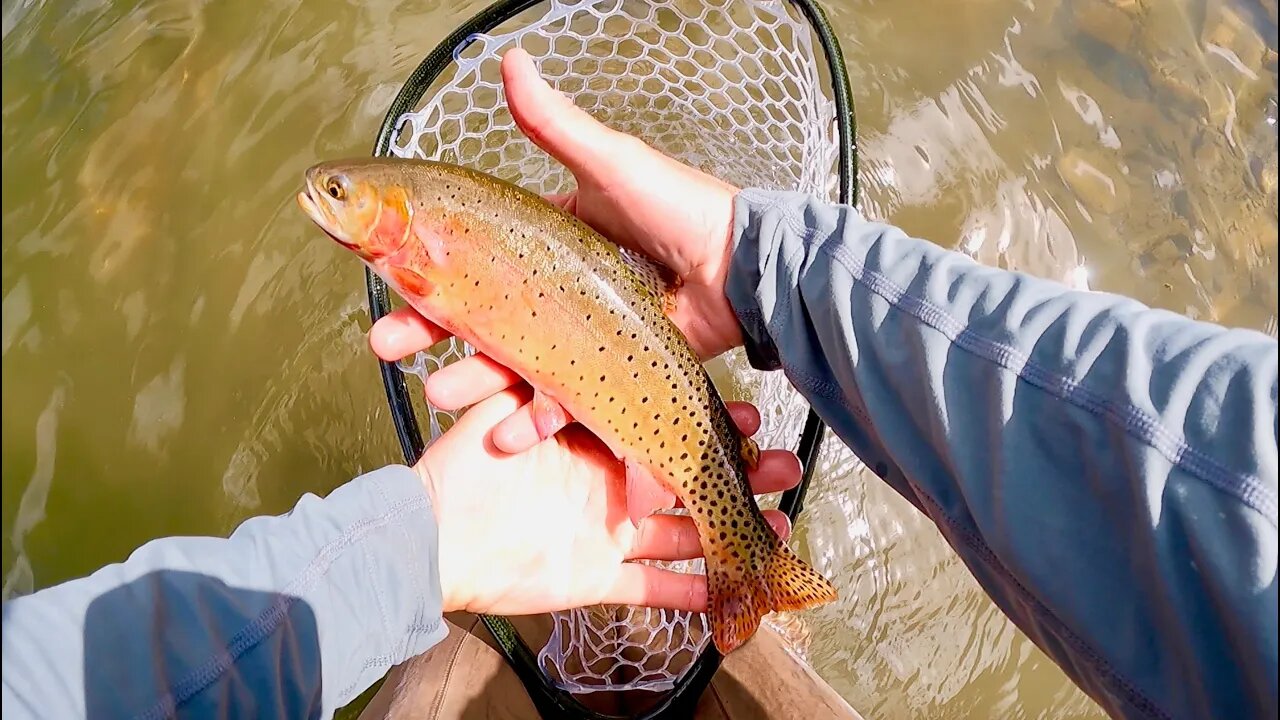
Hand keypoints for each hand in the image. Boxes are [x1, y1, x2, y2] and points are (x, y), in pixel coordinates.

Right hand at [371, 46, 746, 453]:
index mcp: (550, 239)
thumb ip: (557, 124)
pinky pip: (562, 401)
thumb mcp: (612, 164)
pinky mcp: (606, 374)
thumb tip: (513, 61)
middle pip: (478, 317)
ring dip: (472, 382)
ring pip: (510, 366)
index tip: (388, 278)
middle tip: (388, 346)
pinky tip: (509, 430)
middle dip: (428, 334)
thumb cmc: (684, 209)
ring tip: (442, 394)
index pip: (473, 256)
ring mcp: (580, 335)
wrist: (745, 271)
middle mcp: (557, 289)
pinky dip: (535, 419)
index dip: (428, 269)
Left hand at [414, 385, 797, 615]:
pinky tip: (736, 588)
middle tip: (786, 469)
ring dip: (730, 531)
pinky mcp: (597, 577)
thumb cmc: (466, 465)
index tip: (754, 417)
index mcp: (593, 441)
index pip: (665, 428)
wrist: (432, 535)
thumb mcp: (516, 404)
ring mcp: (605, 533)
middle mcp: (607, 484)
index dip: (712, 426)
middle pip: (686, 480)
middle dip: (739, 474)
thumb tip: (592, 333)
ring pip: (683, 533)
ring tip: (782, 528)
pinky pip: (653, 589)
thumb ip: (555, 377)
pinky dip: (694, 591)